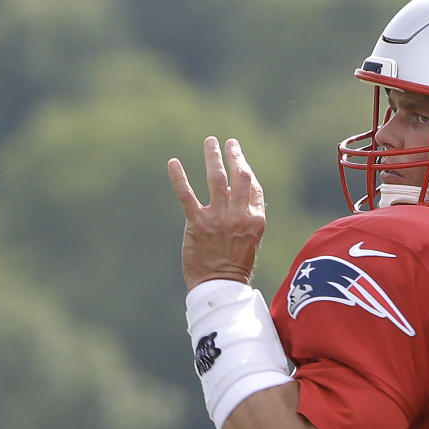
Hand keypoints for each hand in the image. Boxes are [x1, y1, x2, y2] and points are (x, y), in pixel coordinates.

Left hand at [168, 137, 265, 288]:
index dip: (246, 169)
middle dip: (235, 156)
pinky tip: (173, 162)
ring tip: (210, 141)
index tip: (239, 158)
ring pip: (216, 178)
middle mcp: (239, 214)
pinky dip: (178, 177)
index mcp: (256, 219)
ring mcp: (219, 217)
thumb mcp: (251, 240)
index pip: (254, 186)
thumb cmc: (235, 267)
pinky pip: (187, 195)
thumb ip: (246, 217)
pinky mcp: (198, 223)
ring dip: (213, 157)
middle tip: (229, 142)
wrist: (220, 286)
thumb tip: (236, 194)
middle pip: (240, 176)